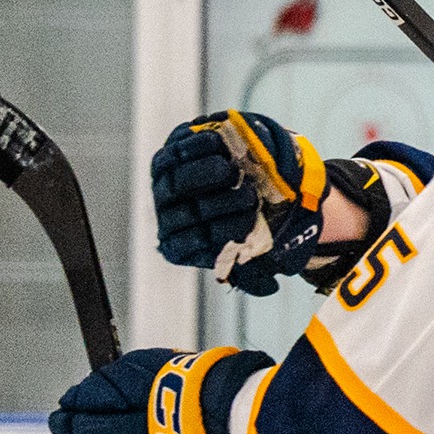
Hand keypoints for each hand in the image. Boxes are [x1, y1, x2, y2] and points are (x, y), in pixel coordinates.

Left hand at [149, 111, 327, 295]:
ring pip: (176, 179)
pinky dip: (197, 146)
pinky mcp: (171, 154)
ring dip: (205, 174)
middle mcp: (169, 217)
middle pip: (186, 210)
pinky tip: (219, 147)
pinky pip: (177, 149)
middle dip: (219, 204)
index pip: (192, 243)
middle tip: (249, 196)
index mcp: (184, 246)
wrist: (255, 181)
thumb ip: (259, 273)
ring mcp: (166, 185)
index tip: (249, 223)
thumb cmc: (256, 221)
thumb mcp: (257, 252)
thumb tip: (267, 286)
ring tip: (233, 171)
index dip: (221, 233)